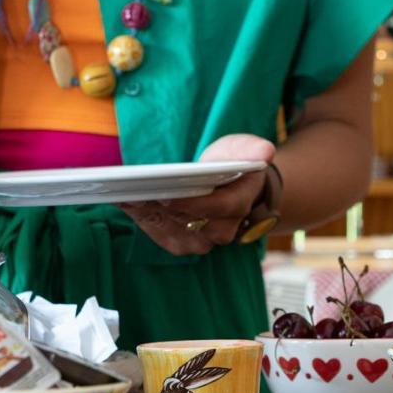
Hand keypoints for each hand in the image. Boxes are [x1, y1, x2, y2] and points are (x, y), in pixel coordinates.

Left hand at [120, 134, 274, 255]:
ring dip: (148, 215)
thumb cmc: (232, 165)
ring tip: (126, 195)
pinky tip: (127, 203)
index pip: (217, 209)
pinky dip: (143, 220)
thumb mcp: (241, 149)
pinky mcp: (182, 244)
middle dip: (162, 209)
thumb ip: (250, 148)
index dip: (191, 204)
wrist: (228, 188)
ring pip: (172, 232)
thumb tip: (265, 150)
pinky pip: (160, 236)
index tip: (165, 194)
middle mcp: (223, 230)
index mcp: (239, 204)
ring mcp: (202, 242)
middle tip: (135, 193)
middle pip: (190, 223)